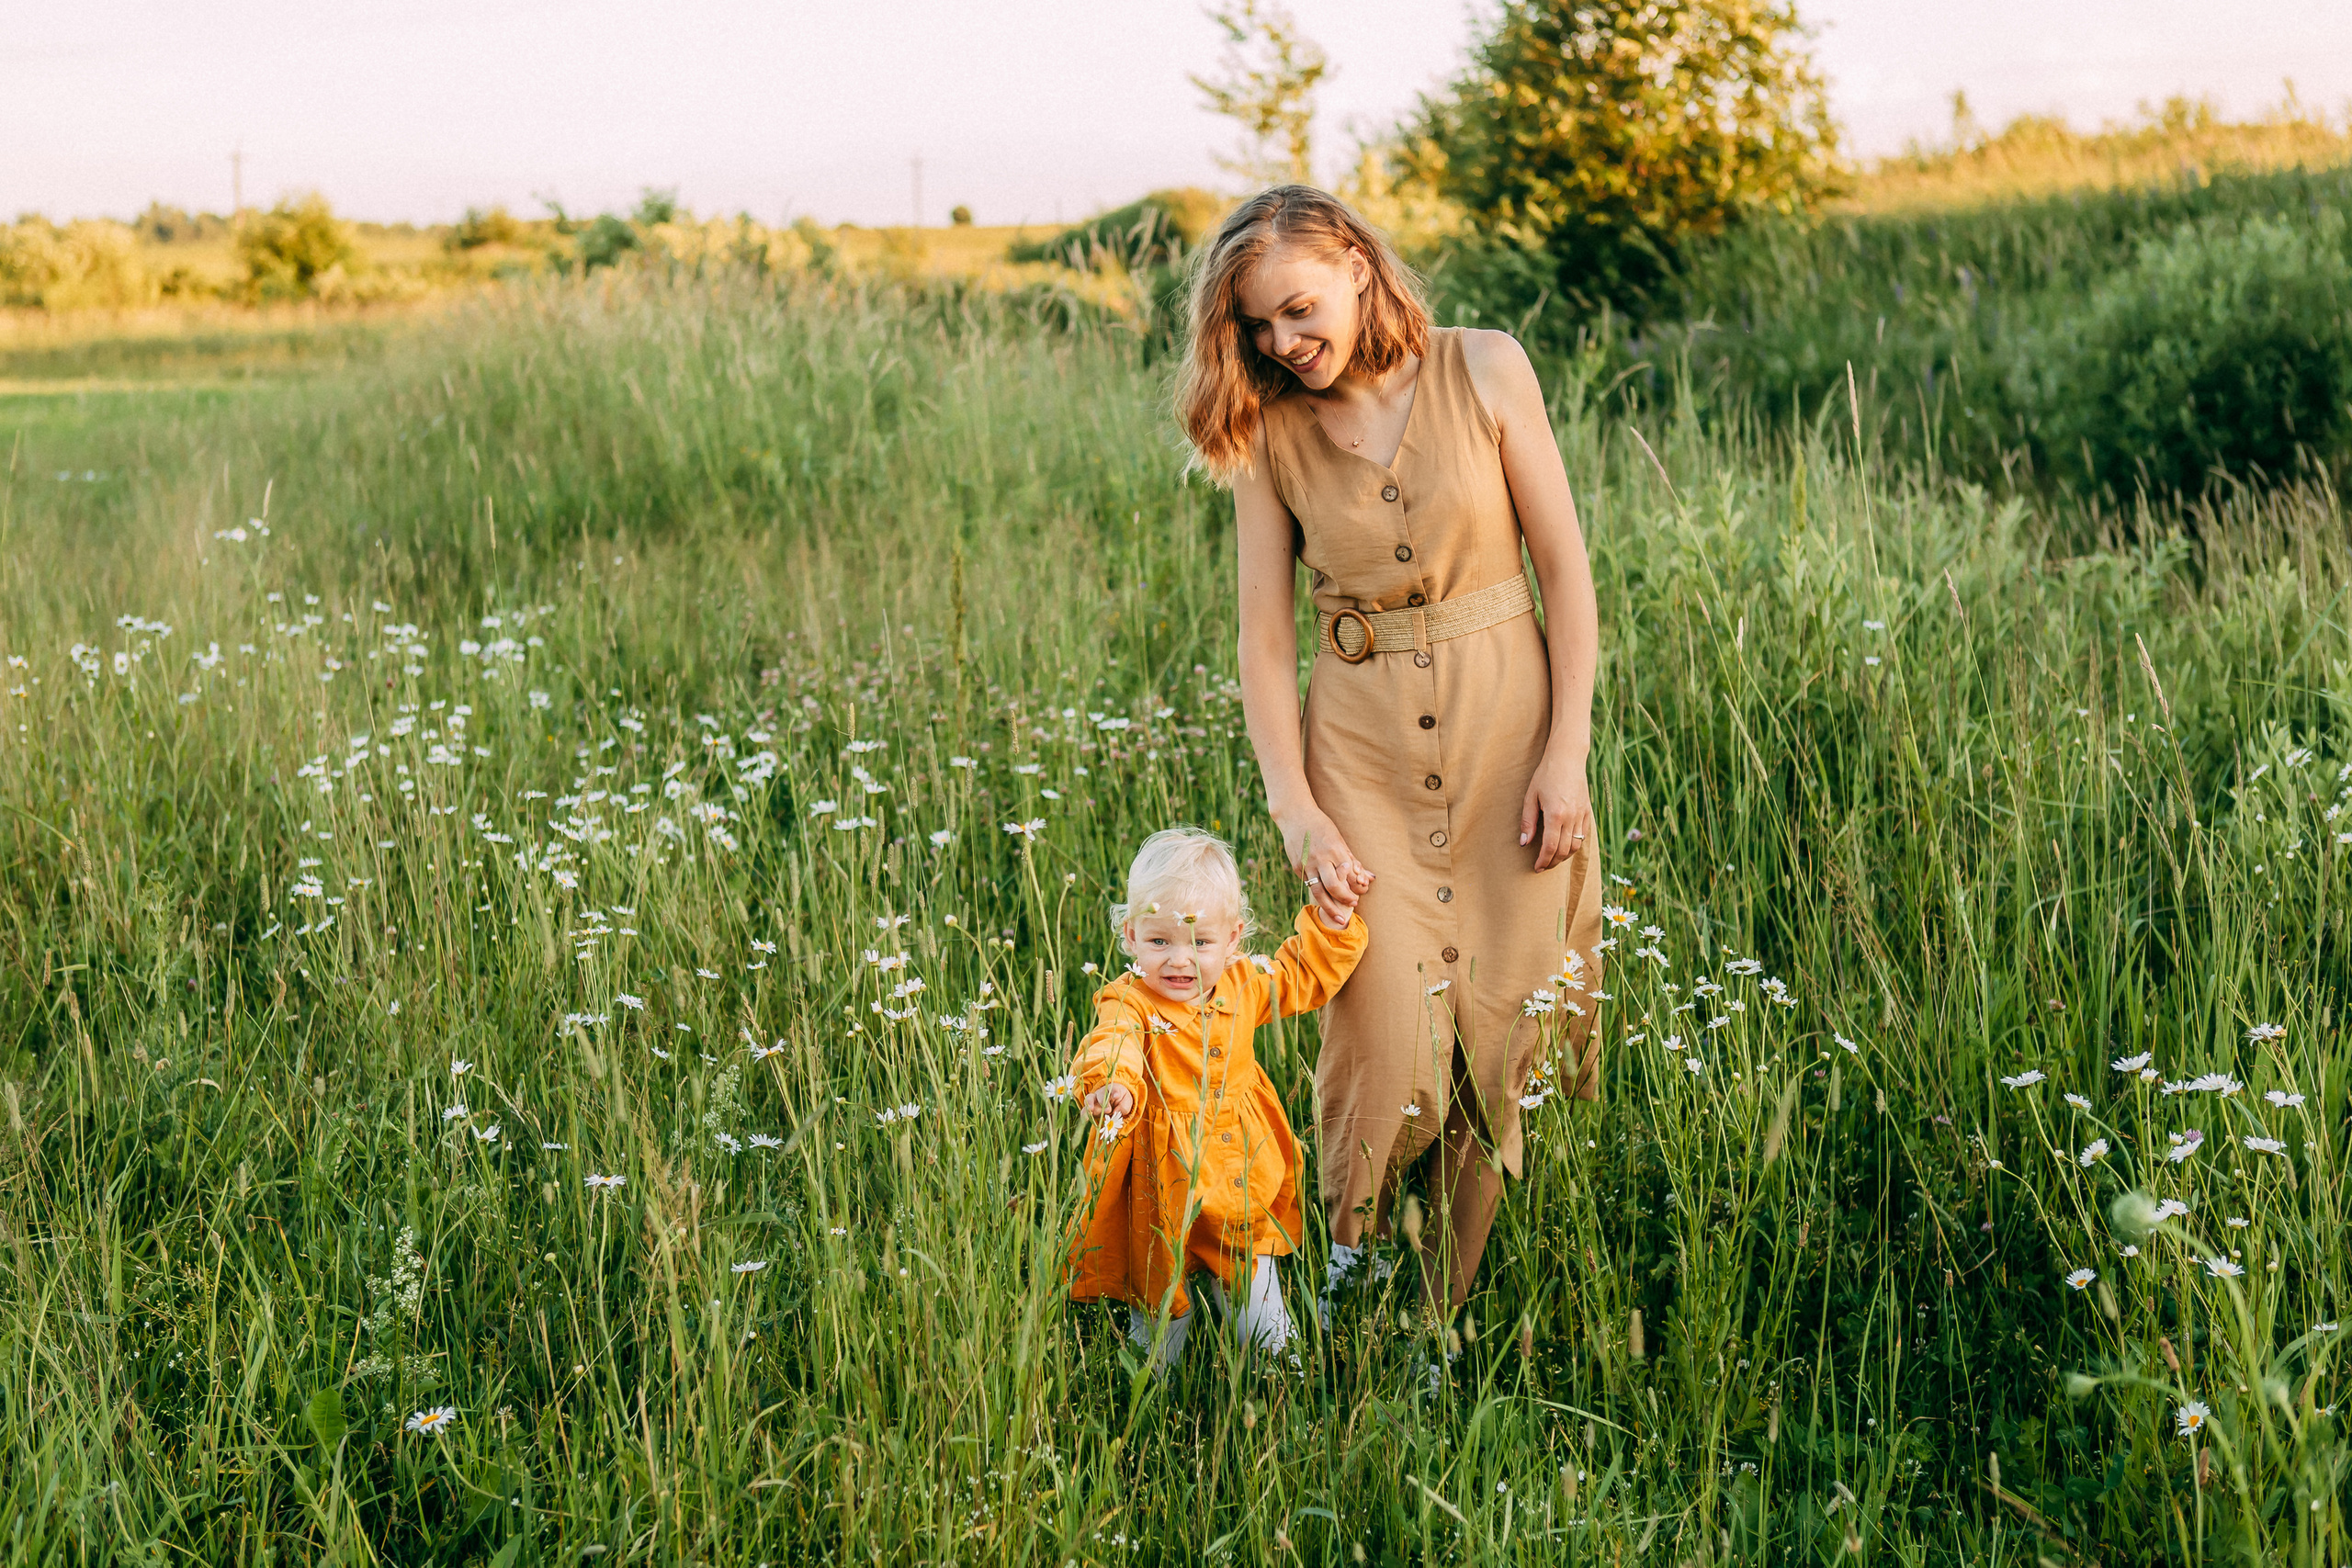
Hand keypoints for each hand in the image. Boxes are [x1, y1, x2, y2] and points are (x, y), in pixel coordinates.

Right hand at [1082, 1083, 1134, 1121]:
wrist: (1115, 1103)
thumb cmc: (1122, 1101)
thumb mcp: (1127, 1103)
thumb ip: (1123, 1107)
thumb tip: (1116, 1112)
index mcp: (1113, 1089)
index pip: (1114, 1088)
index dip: (1115, 1092)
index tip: (1116, 1096)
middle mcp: (1102, 1093)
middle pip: (1101, 1094)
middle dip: (1104, 1102)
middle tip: (1108, 1110)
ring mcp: (1095, 1100)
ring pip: (1090, 1099)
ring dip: (1090, 1104)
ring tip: (1091, 1110)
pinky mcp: (1090, 1108)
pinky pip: (1085, 1109)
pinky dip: (1084, 1113)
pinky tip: (1084, 1117)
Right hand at [1278, 806, 1372, 926]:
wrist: (1295, 816)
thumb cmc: (1321, 826)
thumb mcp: (1339, 839)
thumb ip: (1353, 860)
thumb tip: (1369, 878)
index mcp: (1334, 849)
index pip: (1348, 875)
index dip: (1356, 887)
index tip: (1361, 893)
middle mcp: (1319, 858)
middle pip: (1333, 886)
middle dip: (1344, 899)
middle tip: (1353, 905)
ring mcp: (1306, 864)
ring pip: (1318, 891)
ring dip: (1329, 907)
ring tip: (1338, 917)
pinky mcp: (1297, 867)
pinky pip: (1309, 883)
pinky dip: (1319, 892)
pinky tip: (1325, 899)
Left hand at [1518, 749, 1592, 871]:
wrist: (1567, 758)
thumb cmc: (1545, 775)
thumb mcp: (1530, 797)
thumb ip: (1528, 821)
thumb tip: (1524, 843)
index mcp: (1555, 814)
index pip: (1550, 847)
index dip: (1543, 861)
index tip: (1536, 867)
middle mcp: (1571, 817)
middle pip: (1563, 850)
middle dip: (1552, 862)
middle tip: (1543, 866)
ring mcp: (1582, 815)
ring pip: (1576, 845)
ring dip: (1564, 856)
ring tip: (1553, 858)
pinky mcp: (1587, 811)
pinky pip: (1584, 835)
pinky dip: (1575, 845)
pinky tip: (1565, 846)